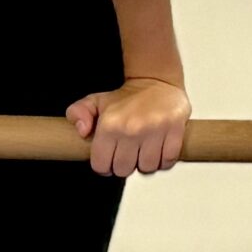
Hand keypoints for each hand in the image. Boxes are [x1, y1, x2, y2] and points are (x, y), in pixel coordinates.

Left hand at [70, 76, 189, 176]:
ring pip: (147, 168)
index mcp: (110, 124)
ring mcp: (155, 130)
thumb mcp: (95, 101)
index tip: (110, 159)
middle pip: (124, 170)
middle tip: (128, 154)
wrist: (157, 81)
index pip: (101, 165)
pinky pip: (168, 161)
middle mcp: (131, 129)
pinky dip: (164, 161)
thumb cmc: (126, 97)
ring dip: (145, 164)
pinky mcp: (175, 130)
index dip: (104, 166)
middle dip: (124, 166)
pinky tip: (159, 151)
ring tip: (144, 152)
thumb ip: (77, 113)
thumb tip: (83, 132)